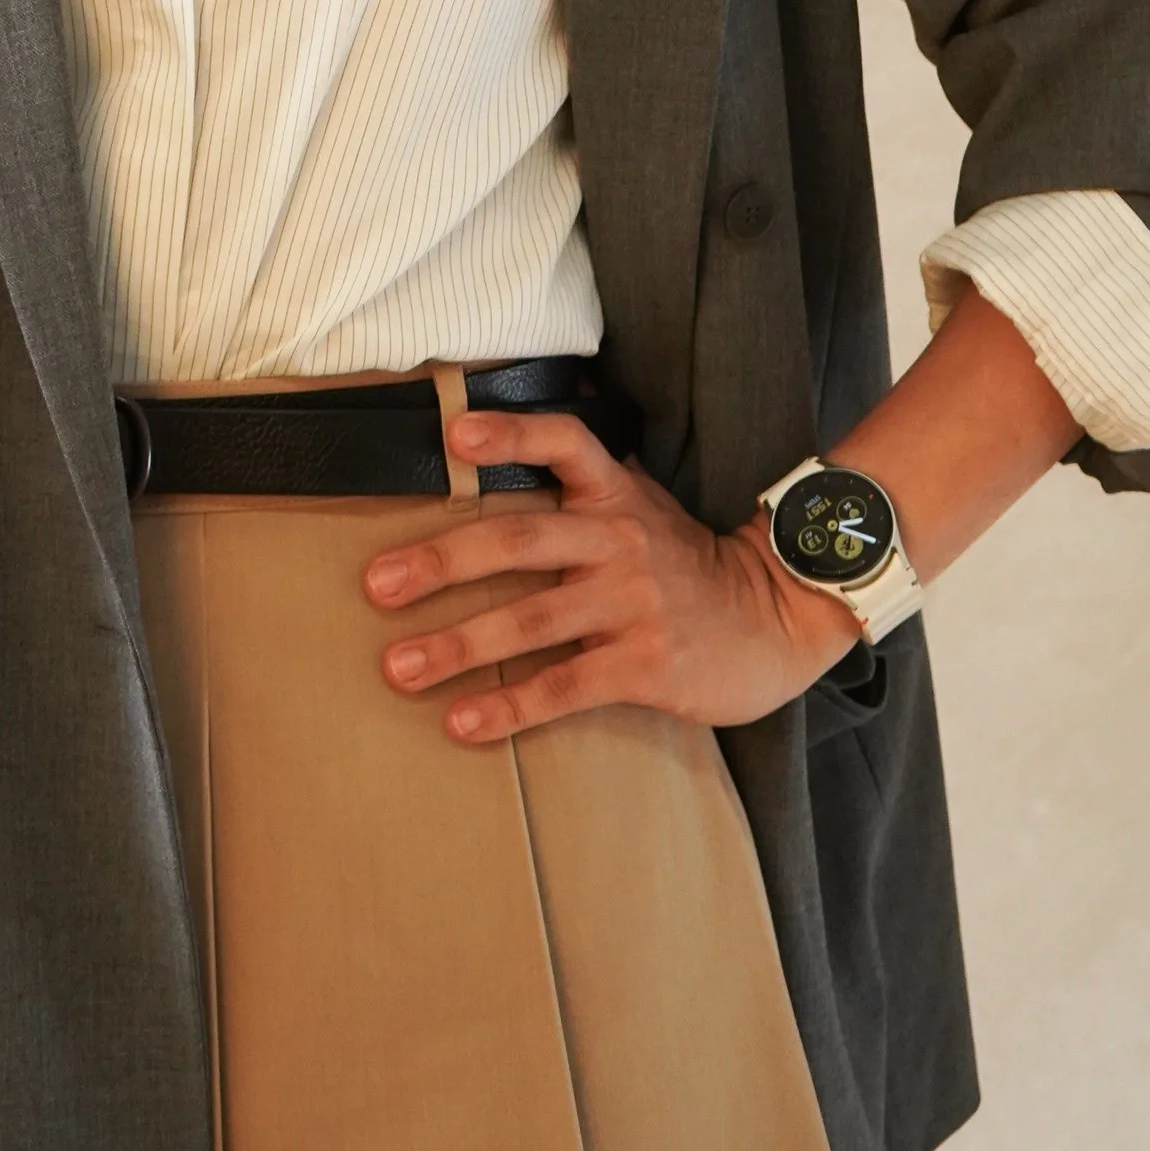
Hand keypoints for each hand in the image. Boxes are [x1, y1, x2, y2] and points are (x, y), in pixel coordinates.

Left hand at [361, 409, 858, 742]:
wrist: (772, 621)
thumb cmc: (683, 561)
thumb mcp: (638, 502)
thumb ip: (578, 477)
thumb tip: (497, 428)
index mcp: (614, 493)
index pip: (563, 442)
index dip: (510, 435)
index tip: (455, 433)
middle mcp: (619, 540)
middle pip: (519, 540)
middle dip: (442, 562)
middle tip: (376, 584)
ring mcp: (632, 604)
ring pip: (530, 621)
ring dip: (457, 646)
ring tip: (398, 666)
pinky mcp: (644, 665)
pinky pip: (564, 687)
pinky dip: (509, 705)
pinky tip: (461, 722)